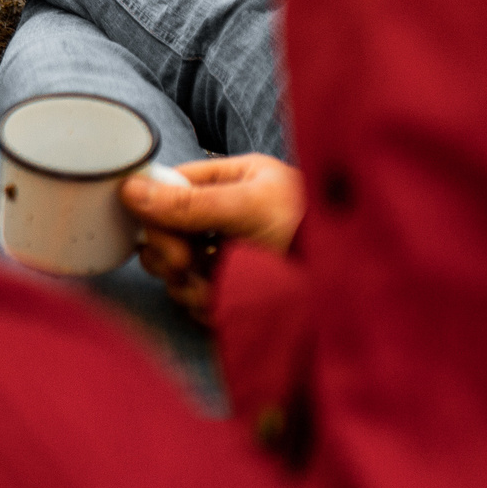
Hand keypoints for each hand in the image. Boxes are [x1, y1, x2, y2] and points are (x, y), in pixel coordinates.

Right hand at [120, 154, 304, 323]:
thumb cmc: (313, 229)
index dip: (155, 212)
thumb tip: (130, 190)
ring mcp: (228, 256)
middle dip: (170, 253)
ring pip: (175, 272)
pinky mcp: (233, 293)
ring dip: (188, 284)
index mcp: (231, 181)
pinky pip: (195, 301)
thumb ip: (191, 203)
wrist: (357, 281)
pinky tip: (228, 304)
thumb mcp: (251, 207)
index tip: (164, 234)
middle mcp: (225, 217)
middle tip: (189, 264)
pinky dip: (205, 306)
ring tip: (217, 288)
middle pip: (163, 233)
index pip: (170, 188)